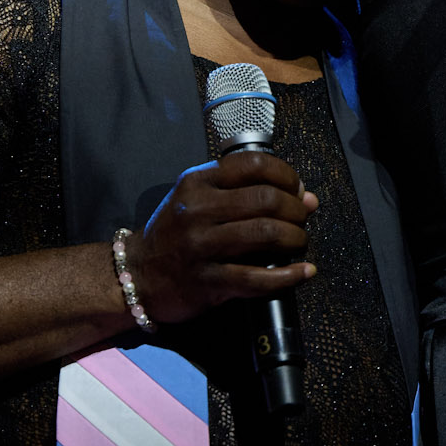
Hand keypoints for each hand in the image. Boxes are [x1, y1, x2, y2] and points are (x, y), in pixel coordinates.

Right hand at [123, 151, 318, 325]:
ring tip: (299, 242)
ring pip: (265, 234)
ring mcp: (200, 245)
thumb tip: (307, 197)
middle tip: (301, 220)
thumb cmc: (175, 234)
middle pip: (266, 199)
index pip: (254, 164)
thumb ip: (245, 192)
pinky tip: (303, 272)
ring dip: (295, 238)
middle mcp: (197, 209)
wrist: (138, 274)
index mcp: (197, 182)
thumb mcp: (198, 199)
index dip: (287, 175)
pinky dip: (289, 276)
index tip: (297, 190)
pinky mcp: (206, 281)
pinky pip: (257, 278)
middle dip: (295, 210)